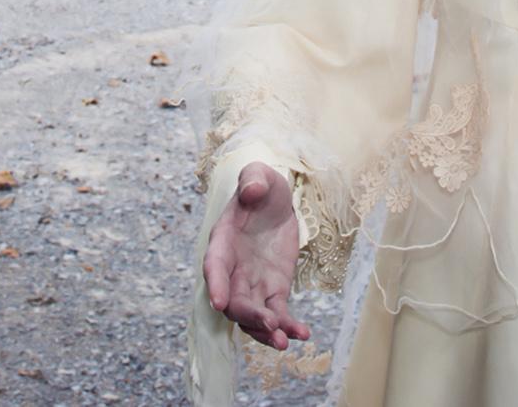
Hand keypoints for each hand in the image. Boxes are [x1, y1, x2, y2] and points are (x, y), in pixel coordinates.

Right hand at [201, 160, 310, 351]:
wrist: (276, 203)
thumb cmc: (261, 188)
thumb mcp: (258, 175)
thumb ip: (252, 180)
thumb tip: (252, 190)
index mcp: (223, 243)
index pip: (215, 267)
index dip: (216, 285)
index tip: (218, 302)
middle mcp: (233, 270)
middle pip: (234, 301)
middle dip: (249, 316)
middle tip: (269, 324)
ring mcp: (253, 284)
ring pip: (253, 316)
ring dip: (265, 331)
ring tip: (283, 342)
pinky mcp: (274, 291)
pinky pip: (278, 313)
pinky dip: (287, 326)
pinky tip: (302, 334)